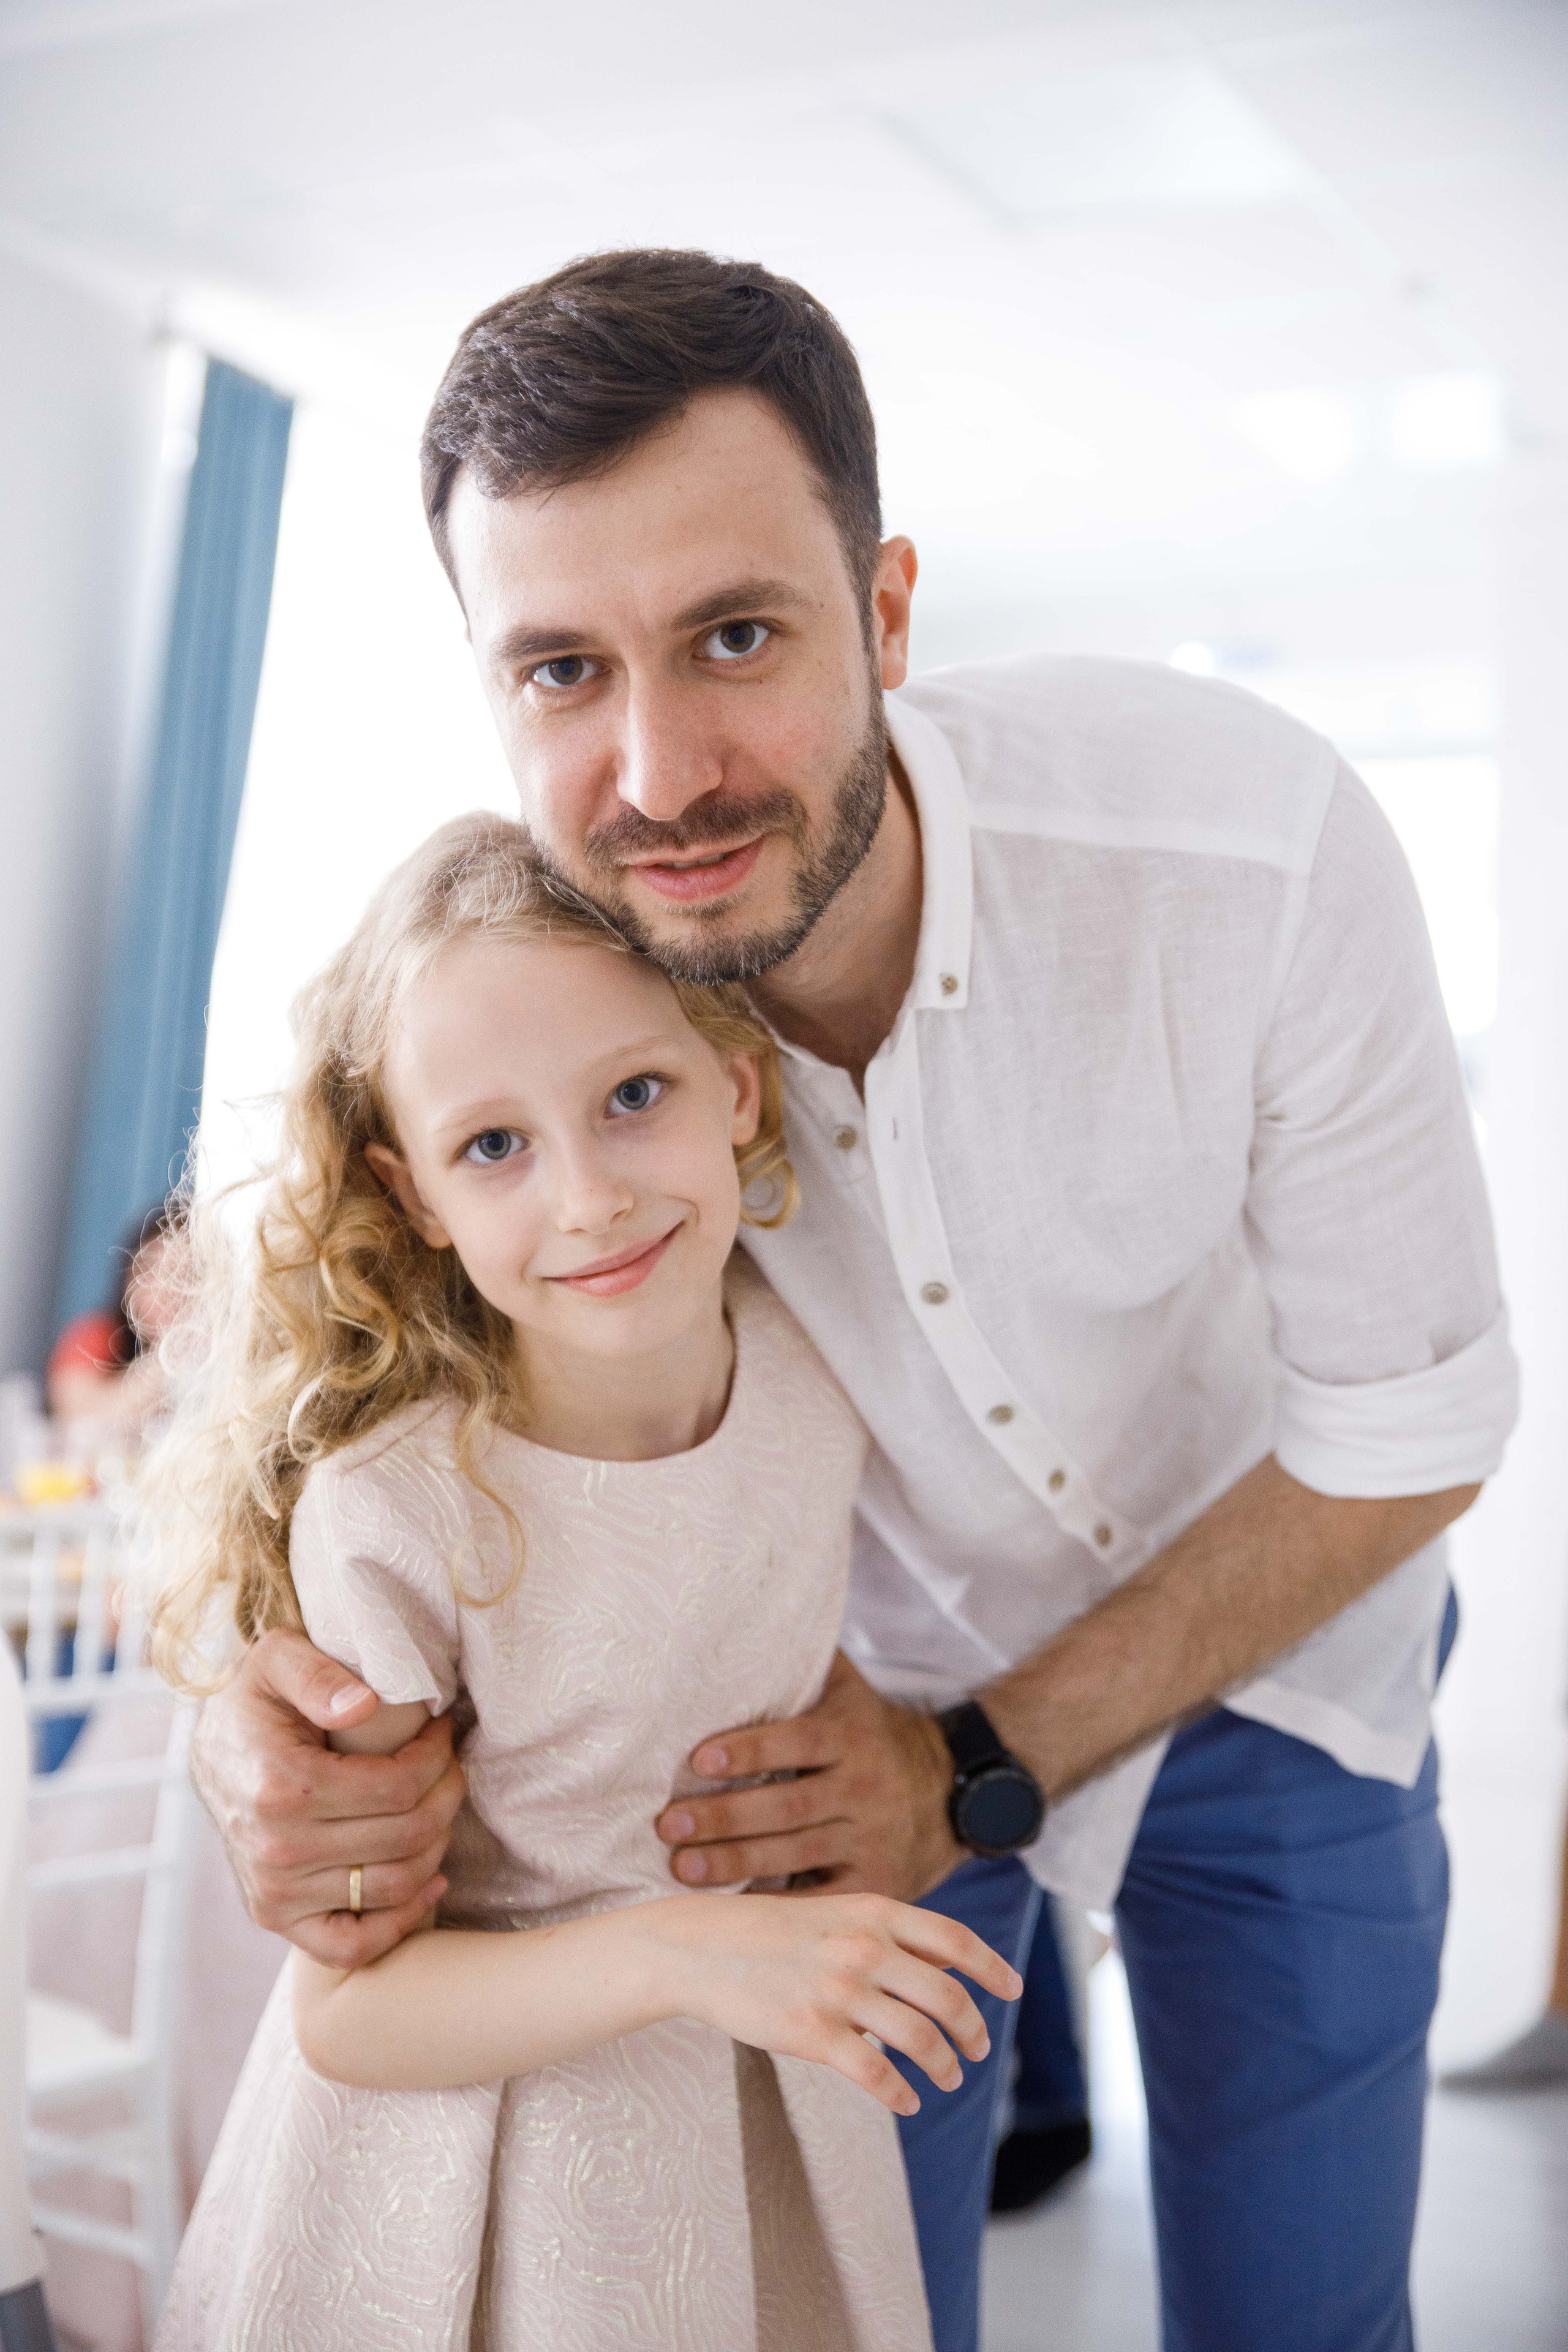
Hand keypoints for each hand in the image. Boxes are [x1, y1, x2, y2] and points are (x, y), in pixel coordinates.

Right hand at [189, 1628, 465, 1965]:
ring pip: (394, 1885)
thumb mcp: (276, 1659)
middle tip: (451, 1765)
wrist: (211, 1752)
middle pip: (406, 1835)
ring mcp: (275, 1893)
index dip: (437, 1756)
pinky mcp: (276, 1919)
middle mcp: (277, 1850)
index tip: (443, 1730)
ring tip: (439, 1805)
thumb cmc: (255, 1701)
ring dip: (436, 1844)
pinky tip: (429, 1880)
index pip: (398, 1785)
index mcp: (282, 1786)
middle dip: (447, 1793)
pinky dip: (400, 1922)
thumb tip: (365, 1705)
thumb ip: (317, 1673)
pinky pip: (352, 1946)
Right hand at [645, 1890, 1019, 2116]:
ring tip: (949, 2079)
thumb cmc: (772, 1931)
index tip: (1013, 1989)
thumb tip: (947, 1964)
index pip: (954, 1939)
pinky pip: (875, 2075)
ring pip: (919, 2039)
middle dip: (973, 2029)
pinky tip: (907, 2101)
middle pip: (947, 1995)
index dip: (991, 1966)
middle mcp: (863, 1947)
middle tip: (980, 2049)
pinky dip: (901, 2093)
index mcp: (873, 1911)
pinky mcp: (811, 2034)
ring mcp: (837, 1991)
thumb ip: (889, 1934)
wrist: (700, 1947)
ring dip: (944, 2066)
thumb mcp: (836, 1913)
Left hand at [655, 1653, 964, 1900]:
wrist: (952, 1793)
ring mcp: (870, 1839)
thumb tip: (741, 1615)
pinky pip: (818, 1898)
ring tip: (681, 1867)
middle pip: (785, 1805)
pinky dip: (775, 1907)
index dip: (747, 1749)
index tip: (698, 1759)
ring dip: (734, 1863)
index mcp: (852, 1735)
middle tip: (668, 1824)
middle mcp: (863, 1786)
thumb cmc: (873, 1734)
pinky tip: (731, 1909)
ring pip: (794, 1853)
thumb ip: (806, 1662)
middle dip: (724, 1818)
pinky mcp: (874, 1884)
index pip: (795, 1741)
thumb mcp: (850, 1692)